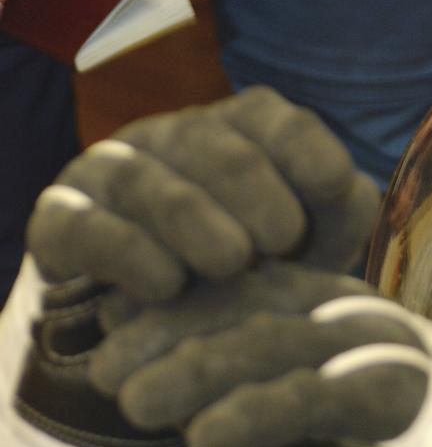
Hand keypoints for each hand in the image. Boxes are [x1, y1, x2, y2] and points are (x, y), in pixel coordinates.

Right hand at [26, 88, 381, 301]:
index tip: (333, 185)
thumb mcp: (309, 249)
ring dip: (195, 220)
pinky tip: (167, 286)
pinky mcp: (63, 221)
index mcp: (239, 136)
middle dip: (255, 189)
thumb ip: (340, 215)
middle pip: (216, 147)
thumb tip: (354, 190)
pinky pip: (87, 226)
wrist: (159, 326)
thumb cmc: (252, 276)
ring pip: (149, 181)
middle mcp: (174, 141)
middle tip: (284, 242)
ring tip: (232, 264)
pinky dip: (129, 253)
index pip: (273, 120)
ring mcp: (113, 175)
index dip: (306, 147)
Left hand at [92, 277, 431, 446]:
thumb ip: (268, 424)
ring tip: (133, 405)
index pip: (247, 295)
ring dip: (191, 372)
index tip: (112, 345)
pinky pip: (314, 394)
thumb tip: (199, 419)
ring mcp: (389, 351)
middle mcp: (367, 321)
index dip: (173, 315)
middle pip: (250, 307)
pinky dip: (254, 412)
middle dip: (167, 337)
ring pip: (273, 342)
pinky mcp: (405, 395)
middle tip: (107, 374)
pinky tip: (203, 439)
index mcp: (348, 319)